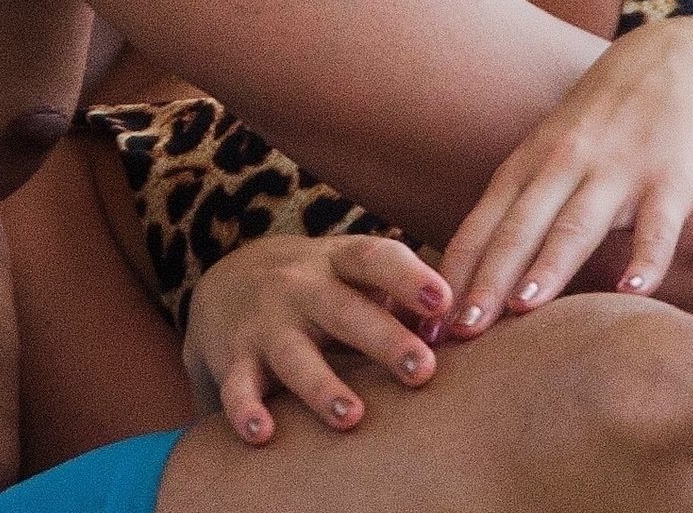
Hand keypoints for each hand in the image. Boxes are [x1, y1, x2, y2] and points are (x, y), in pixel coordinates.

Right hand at [181, 231, 451, 443]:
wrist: (225, 283)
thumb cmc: (315, 285)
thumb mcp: (350, 274)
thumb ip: (399, 293)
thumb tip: (467, 320)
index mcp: (337, 261)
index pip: (375, 258)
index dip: (408, 277)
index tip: (443, 299)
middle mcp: (300, 286)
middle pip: (344, 311)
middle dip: (383, 339)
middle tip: (423, 369)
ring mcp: (265, 322)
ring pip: (294, 355)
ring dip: (323, 385)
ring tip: (352, 416)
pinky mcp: (233, 358)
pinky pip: (237, 386)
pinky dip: (246, 410)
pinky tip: (263, 433)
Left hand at [439, 18, 692, 334]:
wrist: (670, 60)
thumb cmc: (599, 123)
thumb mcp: (547, 153)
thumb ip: (518, 208)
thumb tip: (473, 276)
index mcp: (528, 166)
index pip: (481, 226)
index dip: (452, 275)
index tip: (426, 324)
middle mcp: (563, 167)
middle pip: (518, 229)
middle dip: (486, 281)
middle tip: (458, 332)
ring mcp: (616, 172)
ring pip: (576, 225)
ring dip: (548, 266)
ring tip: (524, 310)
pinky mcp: (669, 180)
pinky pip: (656, 226)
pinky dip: (644, 260)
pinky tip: (631, 293)